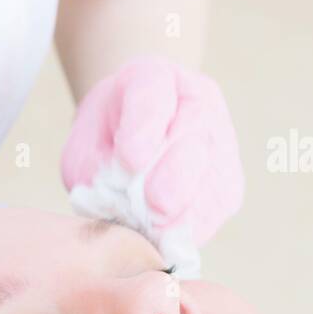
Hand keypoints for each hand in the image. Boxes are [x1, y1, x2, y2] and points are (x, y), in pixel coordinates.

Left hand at [60, 55, 242, 247]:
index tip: (131, 160)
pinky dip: (192, 227)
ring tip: (154, 229)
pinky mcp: (229, 182)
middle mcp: (197, 102)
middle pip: (194, 141)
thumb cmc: (105, 140)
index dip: (145, 130)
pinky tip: (168, 236)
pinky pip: (216, 209)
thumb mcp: (83, 144)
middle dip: (175, 178)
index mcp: (152, 77)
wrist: (134, 135)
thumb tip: (118, 205)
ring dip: (183, 211)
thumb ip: (94, 167)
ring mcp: (220, 140)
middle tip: (155, 207)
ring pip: (211, 180)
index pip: (152, 97)